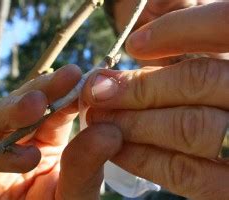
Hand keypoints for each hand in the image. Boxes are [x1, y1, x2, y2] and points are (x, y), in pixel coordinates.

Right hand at [0, 65, 122, 199]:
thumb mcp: (76, 194)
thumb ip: (88, 167)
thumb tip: (111, 131)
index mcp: (42, 143)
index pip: (51, 110)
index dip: (63, 91)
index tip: (78, 75)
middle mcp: (14, 145)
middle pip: (17, 108)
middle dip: (39, 91)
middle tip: (62, 78)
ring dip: (11, 112)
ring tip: (36, 107)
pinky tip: (26, 157)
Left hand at [83, 2, 228, 199]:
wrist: (227, 127)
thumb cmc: (215, 80)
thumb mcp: (208, 47)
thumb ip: (186, 19)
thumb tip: (150, 4)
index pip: (228, 23)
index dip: (178, 29)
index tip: (133, 44)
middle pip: (199, 80)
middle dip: (138, 85)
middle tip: (96, 90)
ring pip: (190, 127)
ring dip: (133, 121)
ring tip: (97, 117)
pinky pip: (188, 172)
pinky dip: (144, 158)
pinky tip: (116, 146)